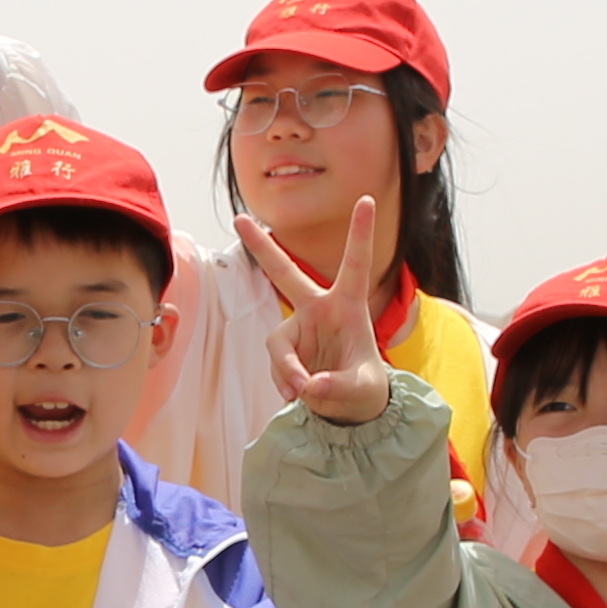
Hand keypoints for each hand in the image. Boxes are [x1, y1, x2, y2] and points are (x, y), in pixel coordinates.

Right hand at [238, 198, 401, 422]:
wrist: (350, 408)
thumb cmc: (366, 389)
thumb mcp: (363, 389)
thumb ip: (338, 387)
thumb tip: (310, 385)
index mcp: (349, 306)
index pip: (355, 264)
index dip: (359, 233)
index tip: (365, 199)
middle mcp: (320, 310)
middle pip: (285, 274)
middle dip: (262, 248)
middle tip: (240, 220)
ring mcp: (300, 328)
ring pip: (278, 342)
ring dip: (286, 368)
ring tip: (300, 391)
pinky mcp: (287, 350)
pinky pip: (276, 364)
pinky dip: (283, 381)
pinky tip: (296, 394)